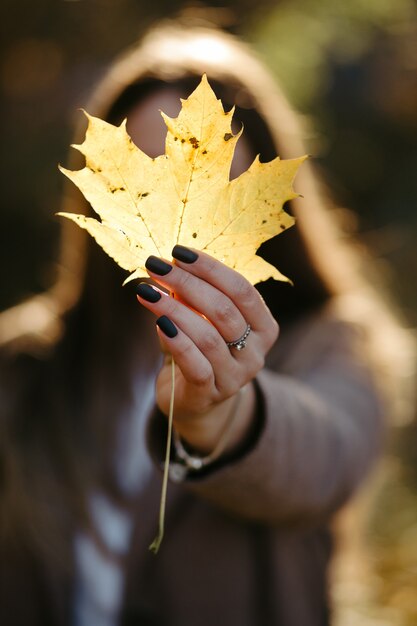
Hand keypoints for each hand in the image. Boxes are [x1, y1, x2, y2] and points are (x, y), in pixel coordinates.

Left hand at [136, 246, 278, 452]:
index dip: (210, 268)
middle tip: (156, 266)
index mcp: (264, 327)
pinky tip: (157, 323)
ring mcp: (236, 376)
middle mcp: (256, 352)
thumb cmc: (199, 349)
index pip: (242, 290)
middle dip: (187, 283)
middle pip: (224, 310)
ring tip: (147, 292)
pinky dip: (176, 340)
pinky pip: (194, 363)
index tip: (179, 252)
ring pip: (208, 337)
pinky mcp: (210, 394)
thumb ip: (192, 296)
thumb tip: (169, 265)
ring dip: (173, 309)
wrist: (194, 399)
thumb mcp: (202, 318)